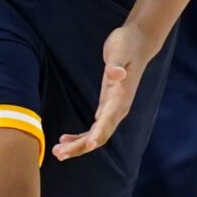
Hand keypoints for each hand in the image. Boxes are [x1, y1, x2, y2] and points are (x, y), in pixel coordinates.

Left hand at [55, 24, 157, 158]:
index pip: (108, 121)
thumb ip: (117, 63)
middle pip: (100, 135)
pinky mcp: (109, 106)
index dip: (98, 135)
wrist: (138, 42)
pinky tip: (66, 139)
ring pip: (97, 135)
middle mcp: (119, 108)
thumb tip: (117, 73)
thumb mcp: (120, 50)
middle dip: (80, 147)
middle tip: (59, 154)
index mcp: (120, 97)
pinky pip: (96, 128)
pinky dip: (82, 137)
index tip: (88, 146)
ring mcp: (114, 109)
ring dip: (78, 146)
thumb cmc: (127, 44)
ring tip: (58, 152)